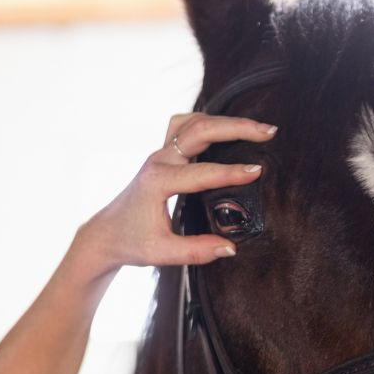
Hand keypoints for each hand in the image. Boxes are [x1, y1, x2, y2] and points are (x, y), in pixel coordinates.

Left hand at [64, 114, 277, 280]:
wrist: (105, 235)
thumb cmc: (130, 242)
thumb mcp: (162, 253)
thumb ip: (196, 251)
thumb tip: (230, 248)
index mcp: (158, 182)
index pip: (201, 173)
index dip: (231, 172)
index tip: (257, 171)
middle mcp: (158, 161)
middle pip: (199, 130)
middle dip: (236, 128)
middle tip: (268, 131)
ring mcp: (160, 154)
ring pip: (193, 122)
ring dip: (224, 120)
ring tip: (255, 126)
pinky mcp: (164, 155)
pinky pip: (186, 127)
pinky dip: (208, 122)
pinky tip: (226, 127)